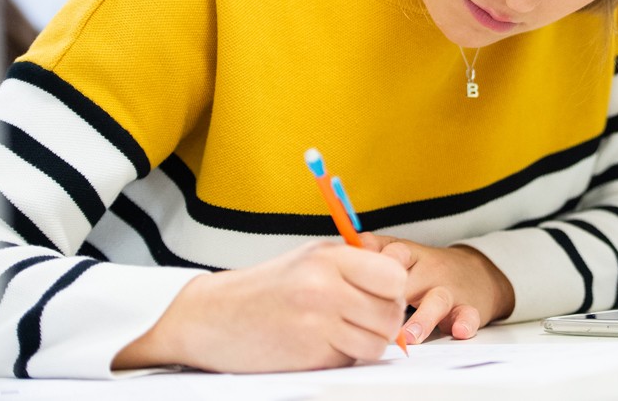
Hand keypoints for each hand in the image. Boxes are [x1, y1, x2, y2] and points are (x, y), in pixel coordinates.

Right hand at [112, 240, 408, 372]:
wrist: (212, 317)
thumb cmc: (269, 286)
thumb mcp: (312, 257)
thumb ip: (359, 260)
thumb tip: (405, 260)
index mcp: (329, 258)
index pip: (395, 276)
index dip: (395, 288)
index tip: (380, 292)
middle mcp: (325, 289)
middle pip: (392, 313)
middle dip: (385, 318)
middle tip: (363, 315)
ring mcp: (317, 325)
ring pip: (378, 342)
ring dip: (368, 341)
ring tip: (344, 330)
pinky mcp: (310, 357)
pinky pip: (351, 359)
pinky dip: (346, 356)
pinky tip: (324, 343)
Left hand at [358, 233, 514, 344]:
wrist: (481, 274)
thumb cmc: (429, 270)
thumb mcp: (403, 255)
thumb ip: (371, 255)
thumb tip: (330, 254)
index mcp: (410, 255)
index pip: (390, 252)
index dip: (375, 262)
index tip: (355, 273)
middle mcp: (429, 269)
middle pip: (408, 278)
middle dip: (390, 297)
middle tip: (372, 314)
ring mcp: (449, 289)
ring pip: (436, 300)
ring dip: (423, 318)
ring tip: (409, 337)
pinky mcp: (470, 307)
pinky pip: (468, 315)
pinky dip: (465, 323)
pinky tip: (458, 331)